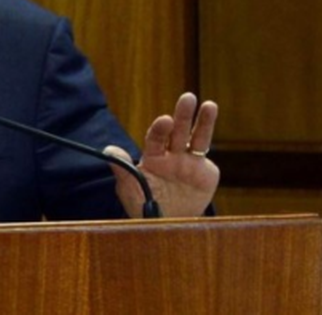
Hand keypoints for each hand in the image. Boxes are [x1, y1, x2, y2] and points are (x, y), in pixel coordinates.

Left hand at [104, 92, 219, 217]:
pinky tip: (212, 119)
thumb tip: (109, 150)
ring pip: (197, 138)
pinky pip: (208, 157)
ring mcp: (189, 162)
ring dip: (204, 121)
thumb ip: (122, 169)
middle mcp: (172, 154)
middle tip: (187, 98)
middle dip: (183, 115)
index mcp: (153, 157)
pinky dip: (210, 140)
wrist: (167, 223)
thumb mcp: (130, 188)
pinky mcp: (205, 172)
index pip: (156, 139)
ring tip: (210, 105)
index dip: (160, 129)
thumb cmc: (145, 203)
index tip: (165, 120)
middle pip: (178, 131)